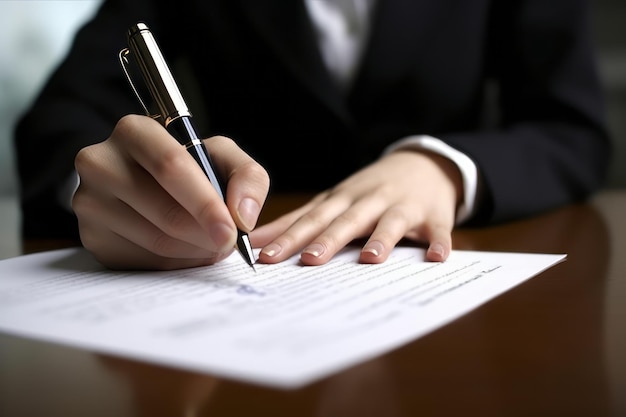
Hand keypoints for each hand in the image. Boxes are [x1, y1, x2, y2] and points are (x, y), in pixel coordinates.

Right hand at [72, 115, 268, 269]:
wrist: (139, 181)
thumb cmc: (187, 165)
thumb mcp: (220, 156)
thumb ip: (247, 176)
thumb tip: (244, 217)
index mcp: (134, 131)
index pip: (170, 167)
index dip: (205, 204)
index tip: (232, 231)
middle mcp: (101, 162)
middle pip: (166, 212)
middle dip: (207, 234)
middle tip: (228, 242)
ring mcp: (90, 202)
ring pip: (157, 241)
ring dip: (196, 250)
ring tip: (211, 242)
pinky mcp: (91, 237)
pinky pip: (145, 260)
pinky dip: (176, 261)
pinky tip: (185, 249)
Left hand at [251, 150, 462, 264]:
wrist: (422, 164)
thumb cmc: (368, 191)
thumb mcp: (333, 200)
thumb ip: (299, 221)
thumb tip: (255, 243)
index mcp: (341, 200)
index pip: (311, 219)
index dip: (289, 237)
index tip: (267, 257)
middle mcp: (369, 201)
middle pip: (346, 221)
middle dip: (328, 239)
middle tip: (309, 260)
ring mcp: (402, 207)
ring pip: (390, 222)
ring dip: (381, 239)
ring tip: (370, 259)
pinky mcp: (432, 217)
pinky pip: (437, 231)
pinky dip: (439, 243)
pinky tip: (436, 258)